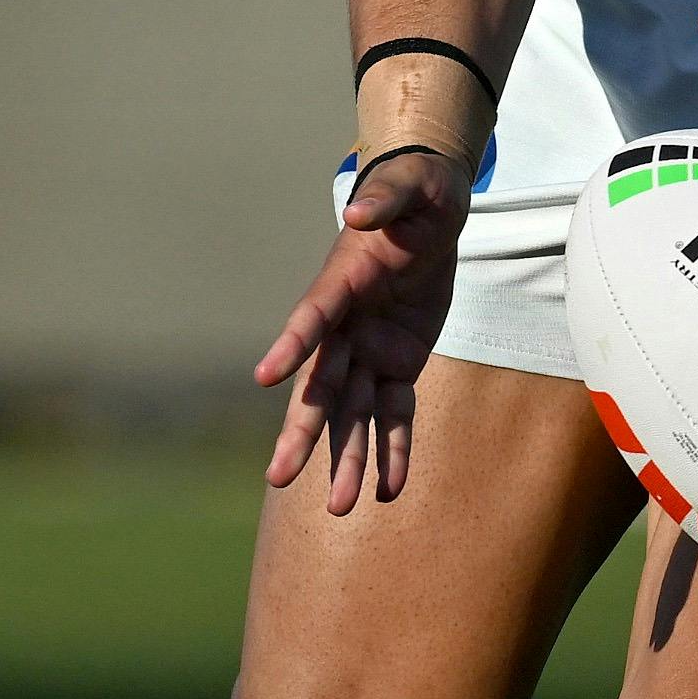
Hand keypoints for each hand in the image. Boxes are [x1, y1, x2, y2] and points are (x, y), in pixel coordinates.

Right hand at [257, 145, 471, 512]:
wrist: (431, 209)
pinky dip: (393, 450)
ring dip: (348, 460)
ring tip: (342, 509)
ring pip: (353, 414)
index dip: (291, 344)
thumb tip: (359, 210)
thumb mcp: (413, 189)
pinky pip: (395, 414)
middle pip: (320, 386)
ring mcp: (369, 350)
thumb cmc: (417, 193)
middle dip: (302, 432)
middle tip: (278, 478)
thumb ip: (388, 200)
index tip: (266, 377)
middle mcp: (346, 326)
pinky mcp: (398, 364)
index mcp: (342, 283)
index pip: (313, 317)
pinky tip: (388, 492)